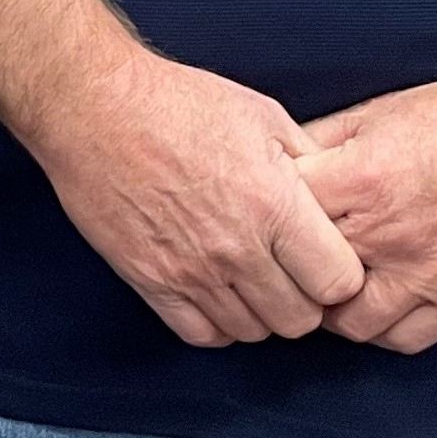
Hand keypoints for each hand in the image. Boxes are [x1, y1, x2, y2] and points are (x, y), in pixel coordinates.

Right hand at [29, 51, 365, 348]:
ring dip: (260, 313)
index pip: (340, 283)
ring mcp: (191, 270)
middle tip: (291, 274)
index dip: (341, 275)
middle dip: (304, 300)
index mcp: (275, 204)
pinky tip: (217, 293)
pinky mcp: (150, 280)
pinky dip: (217, 324)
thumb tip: (334, 195)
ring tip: (251, 280)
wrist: (95, 106)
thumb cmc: (178, 102)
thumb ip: (308, 162)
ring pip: (253, 332)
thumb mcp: (262, 115)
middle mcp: (237, 247)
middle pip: (299, 320)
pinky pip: (202, 335)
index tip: (327, 260)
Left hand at [293, 76, 436, 354]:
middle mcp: (386, 234)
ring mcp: (424, 273)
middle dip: (290, 271)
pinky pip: (403, 338)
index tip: (266, 219)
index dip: (266, 218)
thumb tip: (275, 160)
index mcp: (359, 180)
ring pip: (349, 323)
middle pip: (307, 276)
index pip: (282, 217)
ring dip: (332, 310)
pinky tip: (376, 308)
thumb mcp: (378, 113)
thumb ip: (321, 139)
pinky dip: (381, 330)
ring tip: (330, 291)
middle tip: (287, 265)